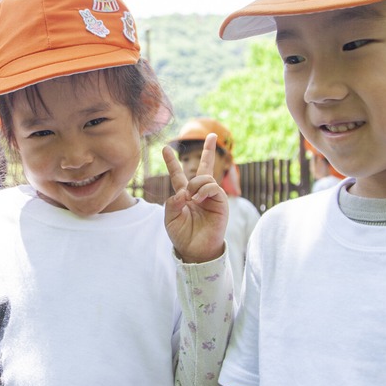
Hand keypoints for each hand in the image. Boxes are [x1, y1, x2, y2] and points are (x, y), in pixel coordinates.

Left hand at [162, 132, 228, 263]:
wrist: (196, 251)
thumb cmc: (182, 236)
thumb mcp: (170, 218)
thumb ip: (172, 203)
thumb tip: (184, 192)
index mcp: (185, 195)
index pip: (178, 175)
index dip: (171, 162)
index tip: (165, 149)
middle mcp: (199, 193)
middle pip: (204, 167)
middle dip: (208, 151)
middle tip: (211, 135)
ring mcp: (211, 197)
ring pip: (205, 177)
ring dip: (196, 184)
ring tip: (192, 198)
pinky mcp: (221, 203)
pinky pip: (213, 187)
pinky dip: (204, 190)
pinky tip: (198, 199)